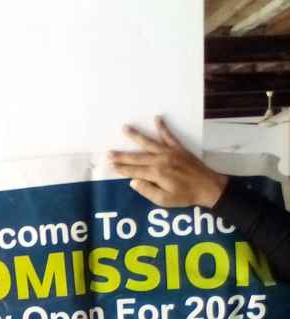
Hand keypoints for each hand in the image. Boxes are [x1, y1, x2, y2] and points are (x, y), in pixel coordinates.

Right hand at [109, 116, 228, 207]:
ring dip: (136, 136)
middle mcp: (160, 160)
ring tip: (125, 128)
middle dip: (122, 155)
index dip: (121, 169)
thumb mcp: (165, 200)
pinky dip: (163, 127)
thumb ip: (148, 191)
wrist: (209, 187)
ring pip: (149, 143)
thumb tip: (133, 182)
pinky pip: (169, 136)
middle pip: (137, 157)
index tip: (110, 166)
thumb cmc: (186, 196)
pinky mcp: (179, 148)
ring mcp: (169, 152)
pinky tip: (157, 118)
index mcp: (156, 174)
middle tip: (108, 153)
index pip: (134, 171)